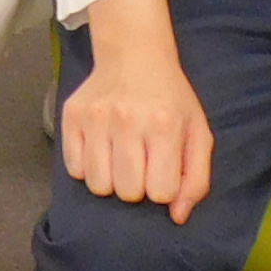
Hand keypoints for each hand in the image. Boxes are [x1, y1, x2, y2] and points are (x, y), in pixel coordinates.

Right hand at [62, 0, 214, 222]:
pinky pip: (75, 169)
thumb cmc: (170, 99)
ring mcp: (95, 117)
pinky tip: (101, 148)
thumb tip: (177, 216)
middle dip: (137, 186)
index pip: (160, 192)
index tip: (163, 167)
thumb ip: (196, 178)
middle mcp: (127, 120)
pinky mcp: (71, 116)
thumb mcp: (198, 132)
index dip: (164, 186)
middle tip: (140, 162)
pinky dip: (88, 167)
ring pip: (98, 186)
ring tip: (120, 157)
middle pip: (127, 193)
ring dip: (111, 180)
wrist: (134, 54)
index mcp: (164, 125)